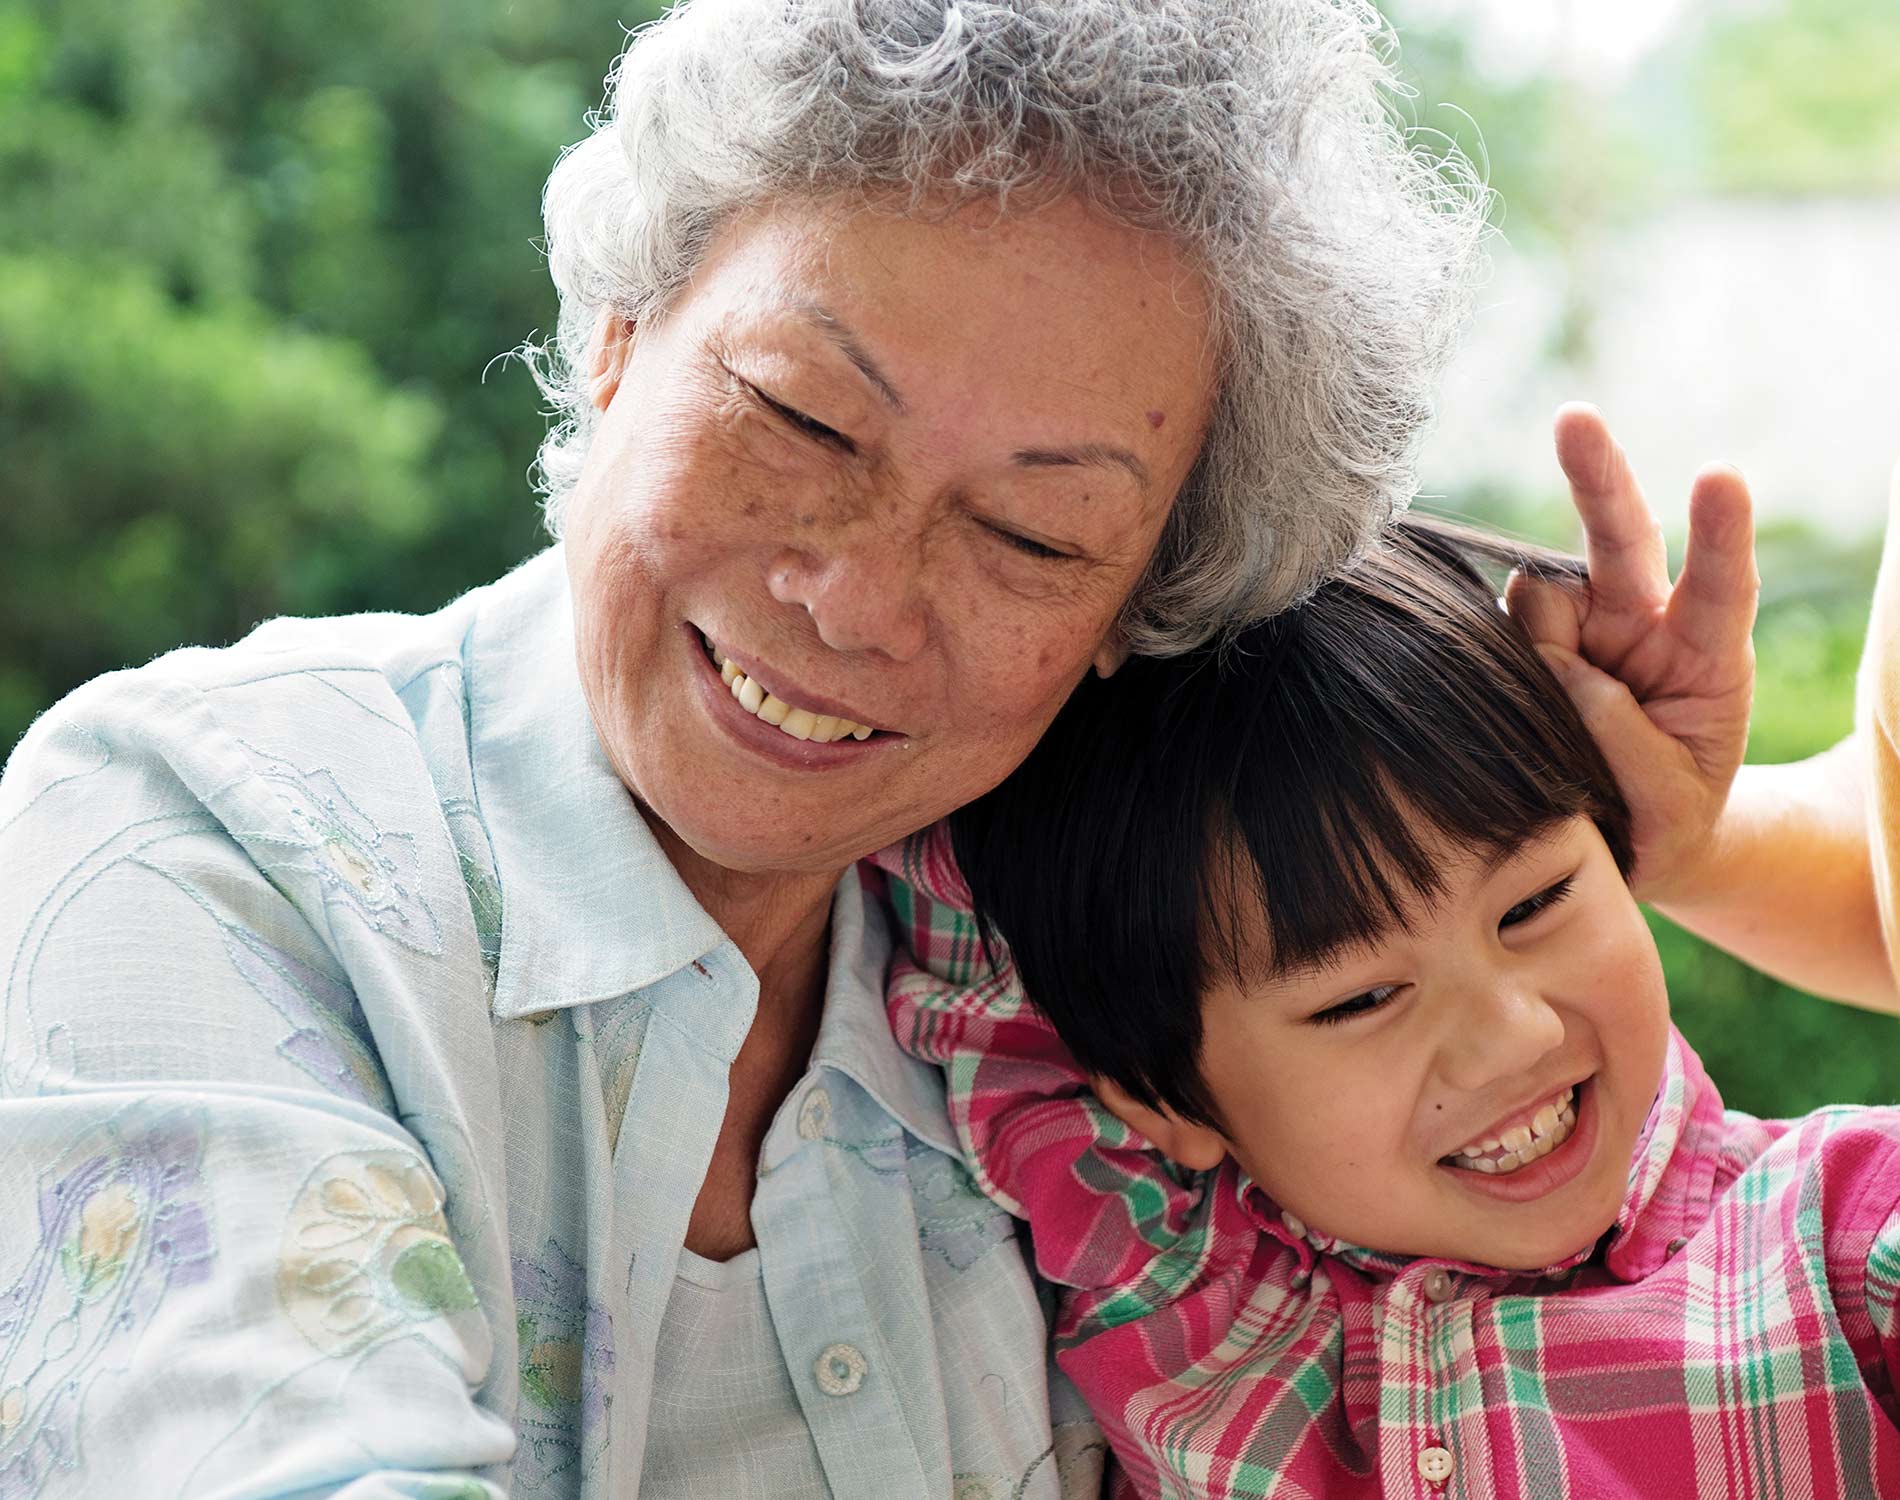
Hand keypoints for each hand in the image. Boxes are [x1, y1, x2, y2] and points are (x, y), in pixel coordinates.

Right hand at [1505, 404, 1759, 902]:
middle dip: (1598, 474)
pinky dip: (1494, 664)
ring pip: (1537, 597)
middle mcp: (1641, 625)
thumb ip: (1619, 734)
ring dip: (1535, 647)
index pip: (1719, 587)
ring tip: (1558, 737)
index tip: (1718, 478)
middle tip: (1574, 419)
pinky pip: (1495, 635)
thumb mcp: (1668, 799)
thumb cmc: (1667, 818)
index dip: (1718, 535)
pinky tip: (1516, 715)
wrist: (1628, 842)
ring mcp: (1578, 632)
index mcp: (1706, 657)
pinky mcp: (1522, 647)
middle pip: (1620, 537)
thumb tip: (1554, 663)